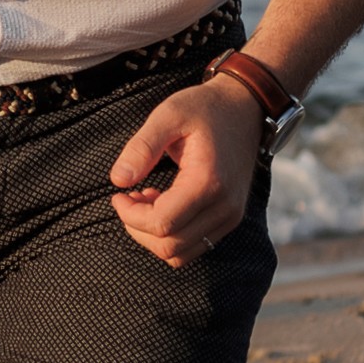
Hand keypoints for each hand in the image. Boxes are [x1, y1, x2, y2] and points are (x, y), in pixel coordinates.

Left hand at [107, 74, 264, 265]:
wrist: (245, 108)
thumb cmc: (205, 109)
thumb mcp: (168, 114)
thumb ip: (141, 147)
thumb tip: (118, 181)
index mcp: (208, 182)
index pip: (161, 225)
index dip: (130, 216)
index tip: (118, 195)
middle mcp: (225, 206)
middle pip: (170, 246)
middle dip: (138, 228)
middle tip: (128, 198)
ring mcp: (231, 216)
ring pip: (181, 253)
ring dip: (153, 234)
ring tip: (145, 200)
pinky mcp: (230, 219)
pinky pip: (194, 245)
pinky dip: (171, 235)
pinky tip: (162, 204)